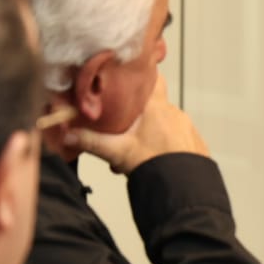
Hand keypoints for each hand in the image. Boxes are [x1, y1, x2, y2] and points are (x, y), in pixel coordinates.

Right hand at [67, 75, 208, 173]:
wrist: (183, 188)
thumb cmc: (155, 166)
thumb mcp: (117, 151)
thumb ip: (91, 141)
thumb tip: (68, 135)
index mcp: (156, 106)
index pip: (153, 76)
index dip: (141, 74)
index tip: (130, 77)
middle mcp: (174, 112)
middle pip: (154, 104)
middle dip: (139, 114)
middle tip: (124, 127)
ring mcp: (187, 127)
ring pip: (165, 123)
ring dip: (151, 132)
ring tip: (137, 152)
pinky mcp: (195, 142)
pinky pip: (178, 137)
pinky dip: (166, 145)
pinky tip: (155, 158)